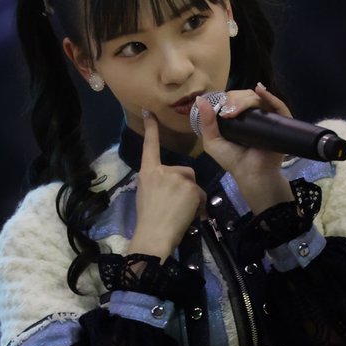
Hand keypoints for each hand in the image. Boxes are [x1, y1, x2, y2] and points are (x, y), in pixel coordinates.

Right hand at [128, 111, 205, 259]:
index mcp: (148, 171)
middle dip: (185, 187)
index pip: (150, 145)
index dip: (151, 128)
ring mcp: (178, 177)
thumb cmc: (148, 219)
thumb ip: (158, 182)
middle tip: (175, 206)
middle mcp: (163, 170)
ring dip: (192, 197)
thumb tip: (168, 182)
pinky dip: (197, 206)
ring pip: (193, 185)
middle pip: (184, 172)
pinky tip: (188, 215)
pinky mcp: (191, 187)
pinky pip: (200, 195)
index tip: (150, 112)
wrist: (155, 234)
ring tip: (181, 213)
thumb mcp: (146, 194)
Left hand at [195, 83, 294, 214]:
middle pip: (247, 96)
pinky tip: (260, 91)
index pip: (236, 99)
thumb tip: (200, 99)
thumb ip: (206, 122)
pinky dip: (270, 96)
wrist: (251, 174)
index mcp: (240, 119)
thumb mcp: (213, 142)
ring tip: (236, 110)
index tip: (222, 108)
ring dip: (246, 99)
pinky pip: (278, 106)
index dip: (229, 99)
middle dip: (236, 99)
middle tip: (229, 112)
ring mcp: (268, 119)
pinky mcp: (280, 124)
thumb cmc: (233, 160)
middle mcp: (255, 116)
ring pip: (259, 99)